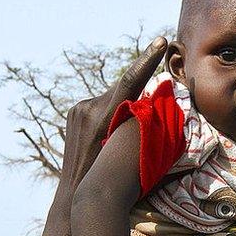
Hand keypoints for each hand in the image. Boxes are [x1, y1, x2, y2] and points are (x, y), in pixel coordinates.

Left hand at [47, 38, 167, 226]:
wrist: (74, 193)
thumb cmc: (108, 178)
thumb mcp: (127, 149)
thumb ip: (138, 123)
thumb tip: (152, 103)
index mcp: (102, 117)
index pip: (129, 81)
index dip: (147, 60)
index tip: (161, 42)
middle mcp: (87, 108)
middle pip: (123, 89)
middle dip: (139, 90)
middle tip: (153, 93)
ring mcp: (78, 109)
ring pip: (112, 98)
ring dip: (123, 107)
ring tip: (120, 133)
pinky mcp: (74, 112)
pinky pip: (101, 105)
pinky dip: (111, 112)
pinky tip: (108, 133)